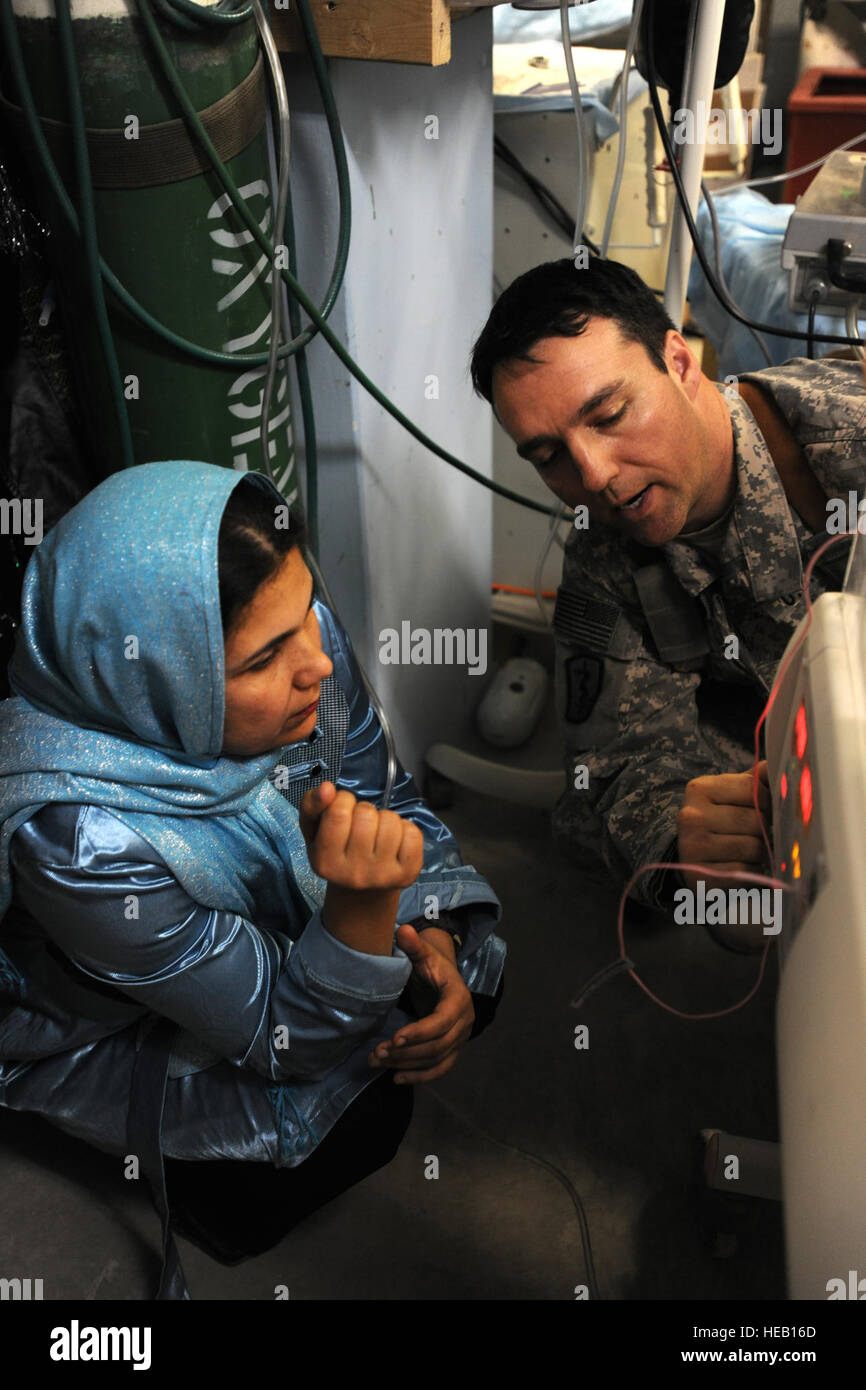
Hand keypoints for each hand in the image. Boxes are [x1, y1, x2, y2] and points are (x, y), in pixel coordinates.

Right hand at [299, 782, 423, 891]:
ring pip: (390, 821)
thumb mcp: (314, 829)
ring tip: (376, 833)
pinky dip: (405, 829)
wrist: (361, 892)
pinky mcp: (407, 874)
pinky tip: (394, 842)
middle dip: (364, 810)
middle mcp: (354, 874)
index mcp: (326, 862)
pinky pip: (413, 833)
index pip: (338, 812)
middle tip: (360, 827)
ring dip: (385, 819)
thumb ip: (311, 804)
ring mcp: (383, 875)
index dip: (343, 801)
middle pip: (366, 814)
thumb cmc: (337, 852)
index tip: (343, 810)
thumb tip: (326, 788)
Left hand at [367, 924, 474, 1083]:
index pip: (441, 1022)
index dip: (419, 1032)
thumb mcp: (424, 954)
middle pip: (437, 1045)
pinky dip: (419, 1077)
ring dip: (406, 1064)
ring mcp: (460, 1038)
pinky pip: (439, 1069)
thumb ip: (413, 945)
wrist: (443, 977)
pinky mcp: (452, 1049)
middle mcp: (464, 1022)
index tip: (394, 1038)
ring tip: (377, 1061)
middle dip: (406, 1052)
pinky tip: (395, 1078)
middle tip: (376, 1053)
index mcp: (459, 999)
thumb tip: (401, 930)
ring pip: (435, 1060)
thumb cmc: (431, 965)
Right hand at [676, 761, 770, 893]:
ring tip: (747, 851)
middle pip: (754, 820)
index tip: (763, 808)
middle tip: (754, 834)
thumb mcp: (731, 795)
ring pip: (753, 847)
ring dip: (759, 852)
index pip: (751, 788)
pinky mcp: (699, 876)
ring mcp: (692, 847)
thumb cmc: (718, 821)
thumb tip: (778, 764)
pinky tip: (740, 866)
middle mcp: (691, 816)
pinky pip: (744, 871)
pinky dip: (750, 871)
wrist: (690, 858)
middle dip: (763, 829)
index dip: (766, 800)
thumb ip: (755, 779)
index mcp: (699, 789)